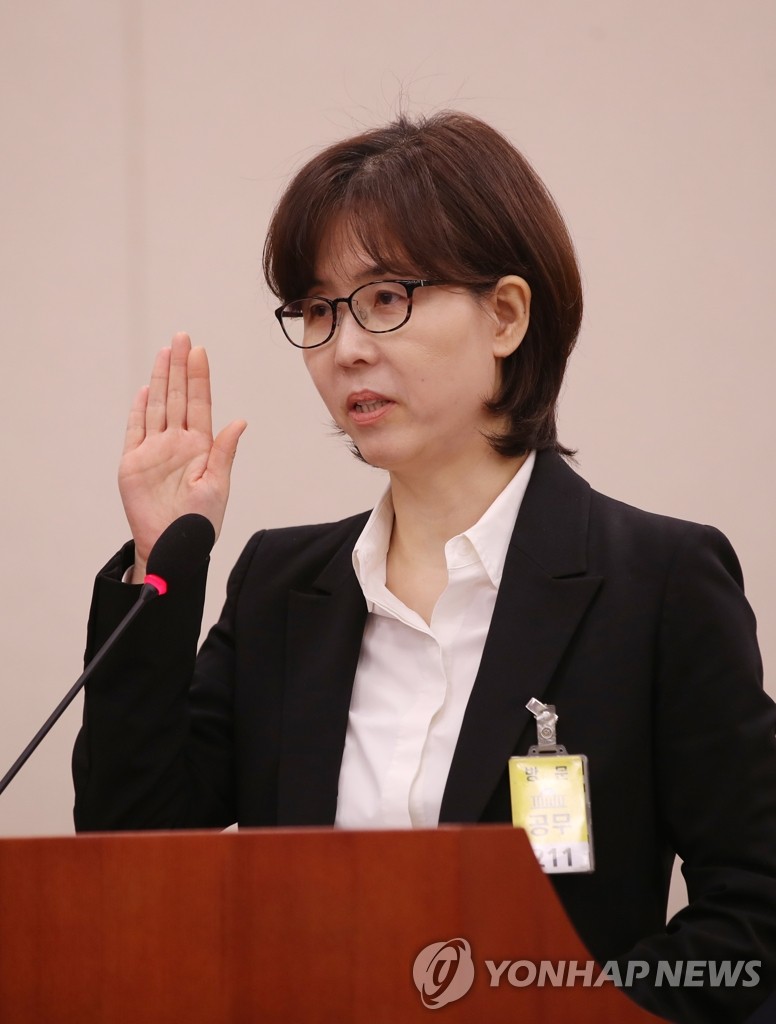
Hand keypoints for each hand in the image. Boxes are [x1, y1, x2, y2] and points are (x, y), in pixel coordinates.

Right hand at [119, 332, 246, 580]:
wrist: (173, 548)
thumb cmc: (200, 522)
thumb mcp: (218, 486)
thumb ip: (224, 452)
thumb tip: (239, 422)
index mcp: (200, 446)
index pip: (199, 404)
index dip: (199, 378)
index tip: (200, 351)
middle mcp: (176, 443)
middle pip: (177, 397)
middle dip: (180, 367)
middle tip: (183, 337)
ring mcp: (154, 450)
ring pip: (157, 406)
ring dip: (160, 380)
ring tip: (165, 352)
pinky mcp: (133, 463)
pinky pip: (135, 430)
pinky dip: (138, 410)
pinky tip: (144, 389)